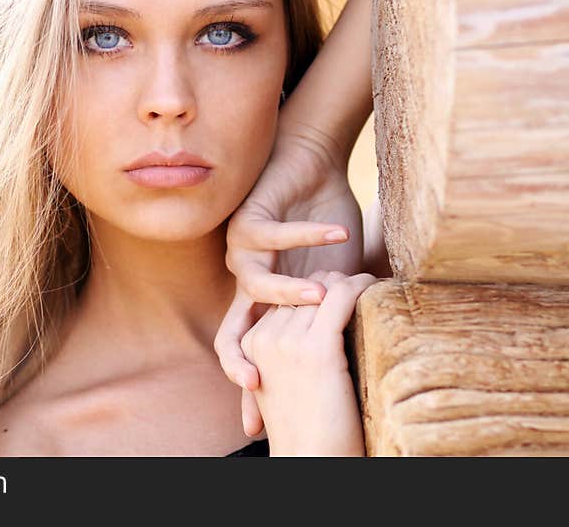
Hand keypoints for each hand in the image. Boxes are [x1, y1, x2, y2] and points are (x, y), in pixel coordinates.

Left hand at [215, 130, 363, 436]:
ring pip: (256, 285)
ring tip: (323, 295)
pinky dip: (305, 237)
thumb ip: (340, 314)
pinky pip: (273, 235)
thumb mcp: (335, 281)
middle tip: (255, 381)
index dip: (249, 388)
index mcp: (263, 305)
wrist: (308, 169)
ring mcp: (243, 253)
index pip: (251, 354)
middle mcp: (246, 284)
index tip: (254, 428)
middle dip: (240, 358)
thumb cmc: (325, 227)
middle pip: (231, 332)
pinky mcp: (249, 219)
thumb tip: (367, 348)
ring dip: (289, 292)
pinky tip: (336, 235)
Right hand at [239, 271, 377, 455]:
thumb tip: (311, 326)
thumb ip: (283, 352)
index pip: (282, 298)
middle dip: (330, 283)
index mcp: (250, 345)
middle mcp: (264, 338)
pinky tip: (373, 285)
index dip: (312, 290)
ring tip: (369, 283)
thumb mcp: (281, 383)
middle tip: (357, 282)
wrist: (311, 460)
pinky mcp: (317, 348)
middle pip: (301, 290)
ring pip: (322, 288)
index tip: (337, 289)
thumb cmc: (305, 428)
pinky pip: (341, 298)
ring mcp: (288, 342)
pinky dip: (361, 286)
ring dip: (349, 282)